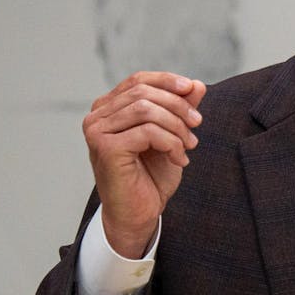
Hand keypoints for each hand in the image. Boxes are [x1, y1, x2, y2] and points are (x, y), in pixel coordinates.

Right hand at [83, 72, 205, 257]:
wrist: (139, 214)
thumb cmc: (152, 176)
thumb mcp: (172, 135)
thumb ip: (180, 109)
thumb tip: (197, 84)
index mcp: (109, 108)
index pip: (138, 80)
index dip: (167, 80)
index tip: (192, 89)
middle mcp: (97, 116)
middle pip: (144, 93)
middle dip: (177, 106)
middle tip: (197, 124)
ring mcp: (97, 131)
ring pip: (147, 110)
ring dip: (176, 126)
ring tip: (189, 145)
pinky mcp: (106, 148)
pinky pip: (148, 131)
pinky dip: (171, 143)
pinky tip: (180, 159)